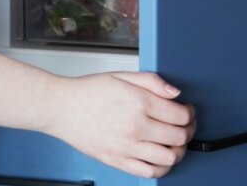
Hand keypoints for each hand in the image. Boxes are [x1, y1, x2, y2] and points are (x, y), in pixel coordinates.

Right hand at [45, 71, 196, 178]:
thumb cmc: (87, 92)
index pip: (181, 115)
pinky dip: (162, 167)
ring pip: (170, 157)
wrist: (60, 107)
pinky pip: (151, 172)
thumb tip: (175, 92)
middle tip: (183, 126)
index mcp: (139, 102)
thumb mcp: (120, 76)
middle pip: (180, 137)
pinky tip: (159, 157)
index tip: (186, 111)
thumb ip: (151, 81)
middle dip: (187, 131)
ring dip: (177, 150)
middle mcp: (136, 126)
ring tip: (172, 143)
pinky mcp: (118, 160)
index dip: (189, 113)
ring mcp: (127, 146)